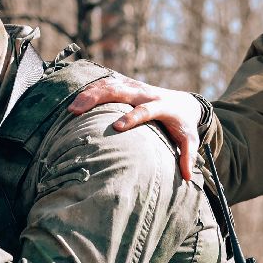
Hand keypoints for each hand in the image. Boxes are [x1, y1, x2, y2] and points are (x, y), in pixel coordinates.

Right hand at [69, 75, 205, 180]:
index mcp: (162, 106)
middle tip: (78, 111)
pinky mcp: (126, 85)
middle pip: (120, 90)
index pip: (145, 110)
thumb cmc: (184, 125)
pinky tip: (75, 102)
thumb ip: (188, 157)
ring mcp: (134, 87)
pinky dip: (90, 90)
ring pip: (109, 85)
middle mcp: (146, 93)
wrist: (184, 102)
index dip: (132, 117)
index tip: (117, 127)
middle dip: (98, 98)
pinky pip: (106, 84)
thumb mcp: (190, 140)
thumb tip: (188, 177)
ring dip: (89, 94)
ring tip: (71, 110)